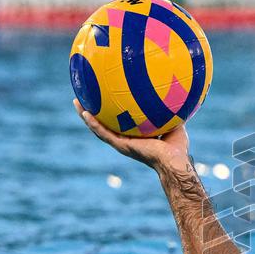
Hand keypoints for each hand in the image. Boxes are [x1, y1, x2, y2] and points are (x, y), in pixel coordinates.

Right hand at [73, 99, 190, 173]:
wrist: (174, 161)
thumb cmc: (177, 147)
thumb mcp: (174, 122)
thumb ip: (170, 110)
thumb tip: (174, 92)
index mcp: (135, 136)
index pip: (119, 122)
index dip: (111, 112)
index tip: (104, 99)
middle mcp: (125, 140)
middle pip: (104, 124)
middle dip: (94, 112)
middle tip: (84, 98)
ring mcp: (121, 144)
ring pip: (98, 129)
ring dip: (86, 116)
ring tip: (76, 103)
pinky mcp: (121, 146)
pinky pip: (104, 133)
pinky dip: (93, 124)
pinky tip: (85, 113)